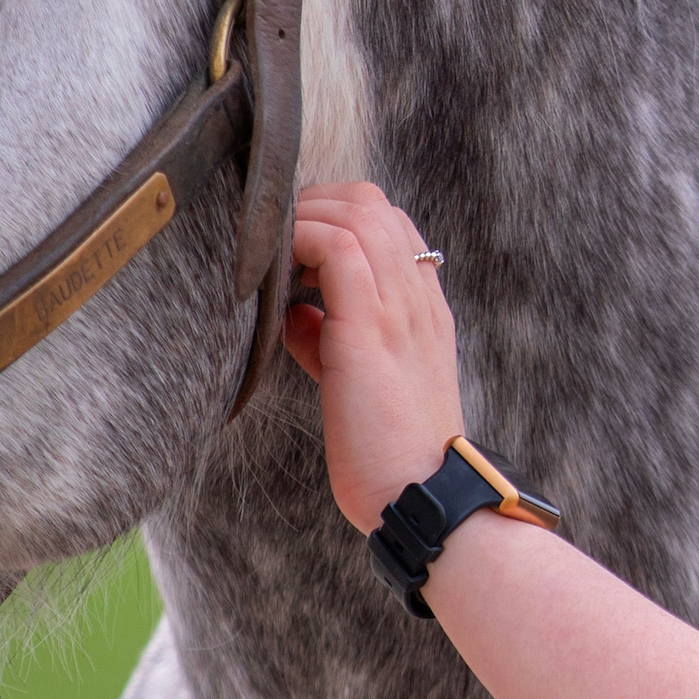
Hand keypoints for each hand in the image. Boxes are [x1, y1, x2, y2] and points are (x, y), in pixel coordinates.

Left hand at [284, 182, 466, 533]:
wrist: (422, 495)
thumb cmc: (391, 453)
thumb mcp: (362, 379)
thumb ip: (332, 338)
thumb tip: (296, 313)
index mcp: (424, 308)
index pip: (390, 223)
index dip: (337, 218)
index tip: (298, 247)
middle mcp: (418, 297)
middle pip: (372, 203)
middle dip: (312, 205)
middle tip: (276, 241)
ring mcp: (399, 308)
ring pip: (356, 213)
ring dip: (303, 221)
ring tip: (274, 254)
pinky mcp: (369, 329)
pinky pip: (337, 249)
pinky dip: (301, 244)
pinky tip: (278, 276)